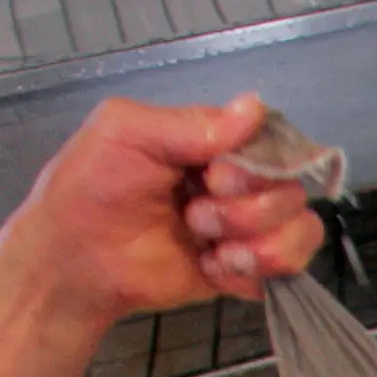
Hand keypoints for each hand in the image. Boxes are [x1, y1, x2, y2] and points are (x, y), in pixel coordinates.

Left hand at [0, 94, 326, 328]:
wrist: (75, 262)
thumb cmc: (90, 189)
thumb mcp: (126, 133)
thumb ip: (190, 123)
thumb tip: (255, 106)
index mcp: (214, 141)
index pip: (274, 140)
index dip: (258, 164)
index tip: (213, 176)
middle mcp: (239, 180)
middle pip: (291, 189)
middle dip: (247, 210)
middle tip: (195, 216)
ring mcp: (247, 226)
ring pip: (302, 227)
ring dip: (257, 243)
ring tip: (210, 248)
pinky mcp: (250, 267)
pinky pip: (292, 267)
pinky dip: (257, 270)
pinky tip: (216, 267)